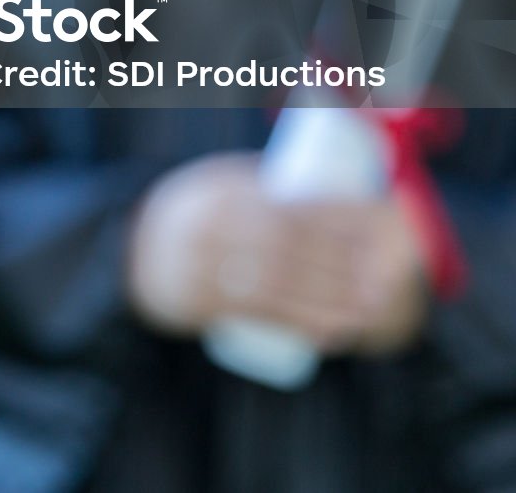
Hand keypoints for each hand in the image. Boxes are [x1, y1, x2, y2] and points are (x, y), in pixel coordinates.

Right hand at [125, 151, 428, 354]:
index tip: (384, 228)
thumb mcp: (225, 187)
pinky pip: (257, 313)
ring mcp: (199, 260)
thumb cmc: (199, 217)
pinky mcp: (195, 300)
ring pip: (279, 281)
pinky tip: (333, 331)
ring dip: (333, 297)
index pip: (295, 200)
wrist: (129, 251)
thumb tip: (350, 196)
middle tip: (386, 277)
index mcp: (223, 186)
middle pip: (292, 242)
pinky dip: (302, 322)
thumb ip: (274, 188)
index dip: (345, 216)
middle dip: (346, 262)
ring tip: (370, 307)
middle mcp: (209, 219)